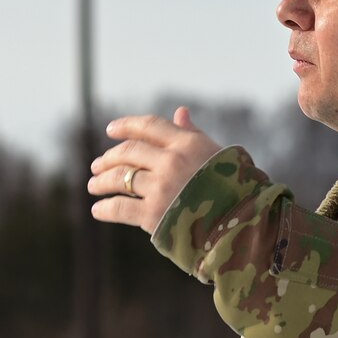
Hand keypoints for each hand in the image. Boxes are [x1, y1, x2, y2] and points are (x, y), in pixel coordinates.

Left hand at [88, 106, 222, 234]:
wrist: (244, 226)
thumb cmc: (235, 188)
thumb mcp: (216, 155)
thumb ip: (193, 134)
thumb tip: (179, 112)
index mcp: (187, 144)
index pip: (149, 126)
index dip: (126, 126)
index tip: (111, 129)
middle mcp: (171, 162)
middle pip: (128, 153)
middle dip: (108, 158)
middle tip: (96, 165)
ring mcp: (161, 188)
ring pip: (120, 178)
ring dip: (102, 181)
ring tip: (93, 185)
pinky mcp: (154, 215)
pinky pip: (120, 207)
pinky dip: (105, 208)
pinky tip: (98, 209)